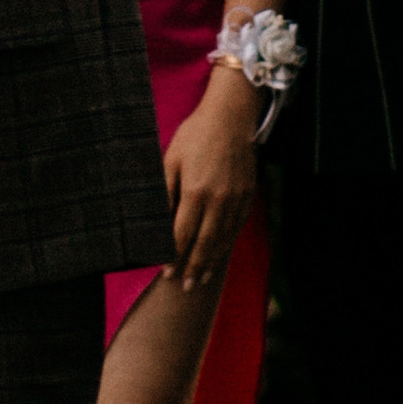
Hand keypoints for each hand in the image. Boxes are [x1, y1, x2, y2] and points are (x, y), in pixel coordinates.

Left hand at [163, 69, 259, 291]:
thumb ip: (164, 191)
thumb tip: (155, 220)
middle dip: (193, 267)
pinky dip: (227, 243)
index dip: (173, 255)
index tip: (165, 271)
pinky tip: (219, 253)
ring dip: (211, 261)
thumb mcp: (170, 159)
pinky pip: (237, 226)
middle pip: (205, 243)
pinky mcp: (247, 195)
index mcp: (196, 192)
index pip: (183, 234)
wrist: (232, 116)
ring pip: (223, 238)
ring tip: (200, 278)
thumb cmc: (195, 135)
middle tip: (184, 286)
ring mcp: (236, 199)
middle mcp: (219, 200)